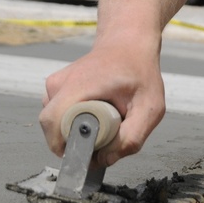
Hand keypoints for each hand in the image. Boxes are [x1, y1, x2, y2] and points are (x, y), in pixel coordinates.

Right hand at [39, 33, 164, 166]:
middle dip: (76, 143)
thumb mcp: (150, 107)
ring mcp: (53, 85)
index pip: (54, 126)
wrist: (128, 42)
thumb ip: (131, 138)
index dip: (69, 148)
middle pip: (53, 131)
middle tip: (105, 135)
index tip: (92, 152)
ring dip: (77, 132)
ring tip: (103, 118)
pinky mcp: (54, 88)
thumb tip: (104, 160)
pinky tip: (95, 112)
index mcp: (78, 85)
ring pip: (56, 126)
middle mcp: (58, 84)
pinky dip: (74, 122)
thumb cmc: (140, 70)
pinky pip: (58, 117)